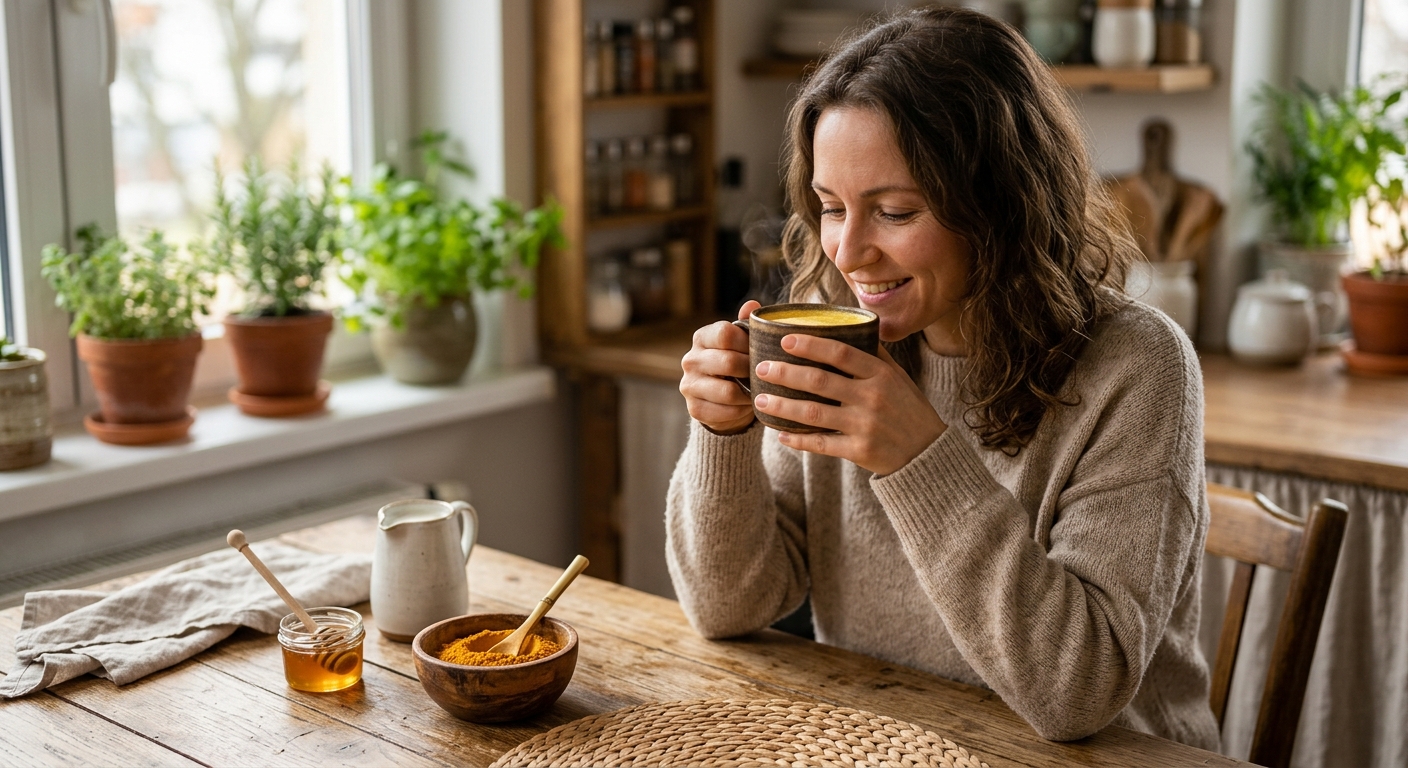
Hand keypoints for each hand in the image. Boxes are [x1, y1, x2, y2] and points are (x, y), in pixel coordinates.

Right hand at [680, 300, 760, 434]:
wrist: (722, 400)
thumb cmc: (736, 364)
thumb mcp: (741, 343)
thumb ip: (746, 325)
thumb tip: (752, 305)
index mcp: (702, 337)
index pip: (725, 334)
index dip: (748, 343)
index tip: (761, 351)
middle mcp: (690, 359)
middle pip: (728, 362)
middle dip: (752, 370)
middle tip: (765, 374)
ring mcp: (689, 385)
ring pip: (728, 391)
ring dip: (749, 393)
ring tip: (759, 391)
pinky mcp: (694, 409)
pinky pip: (725, 412)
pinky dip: (742, 411)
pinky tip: (748, 405)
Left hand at [753, 334, 946, 474]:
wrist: (928, 453)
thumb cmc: (909, 409)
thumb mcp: (898, 377)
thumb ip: (874, 355)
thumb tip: (849, 326)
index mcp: (880, 374)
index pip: (840, 353)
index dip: (810, 345)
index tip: (784, 339)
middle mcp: (872, 397)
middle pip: (819, 381)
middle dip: (785, 373)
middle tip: (761, 367)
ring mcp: (865, 425)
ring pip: (813, 413)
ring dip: (782, 406)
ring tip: (760, 400)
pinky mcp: (859, 450)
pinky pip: (821, 443)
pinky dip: (798, 440)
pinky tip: (780, 434)